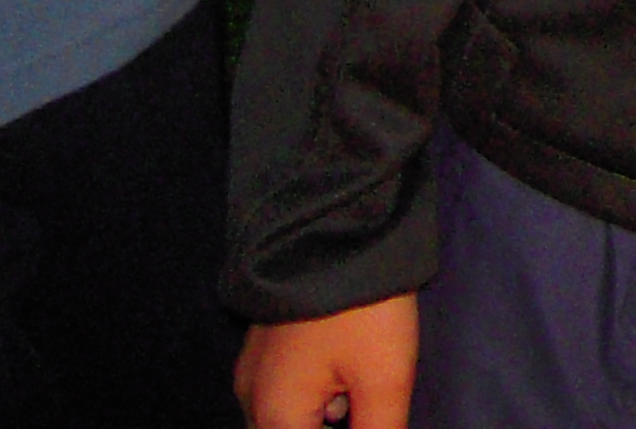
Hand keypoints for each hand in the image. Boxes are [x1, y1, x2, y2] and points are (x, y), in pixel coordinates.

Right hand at [238, 299, 417, 428]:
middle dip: (332, 425)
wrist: (335, 227)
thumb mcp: (384, 380)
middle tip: (367, 404)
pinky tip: (348, 380)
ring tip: (361, 393)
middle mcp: (251, 400)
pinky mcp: (265, 345)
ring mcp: (253, 369)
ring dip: (325, 418)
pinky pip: (286, 392)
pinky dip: (317, 398)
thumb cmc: (361, 311)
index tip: (371, 414)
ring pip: (288, 418)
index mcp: (273, 418)